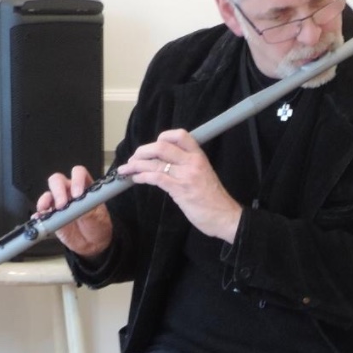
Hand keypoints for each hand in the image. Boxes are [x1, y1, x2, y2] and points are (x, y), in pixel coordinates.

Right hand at [36, 166, 112, 259]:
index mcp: (85, 187)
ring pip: (48, 194)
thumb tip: (77, 206)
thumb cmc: (98, 226)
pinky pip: (42, 212)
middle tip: (62, 204)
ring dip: (45, 200)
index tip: (78, 194)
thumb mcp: (98, 218)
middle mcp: (70, 192)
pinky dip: (39, 214)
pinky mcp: (51, 215)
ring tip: (46, 209)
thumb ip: (88, 210)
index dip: (77, 180)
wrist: (92, 244)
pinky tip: (39, 218)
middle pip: (58, 180)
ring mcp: (59, 203)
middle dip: (58, 190)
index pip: (79, 173)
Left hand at [118, 130, 242, 243]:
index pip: (180, 135)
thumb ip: (188, 167)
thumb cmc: (214, 200)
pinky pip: (156, 178)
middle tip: (134, 159)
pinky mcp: (180, 190)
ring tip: (127, 169)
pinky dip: (142, 176)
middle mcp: (192, 162)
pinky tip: (136, 179)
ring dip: (136, 165)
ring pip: (155, 162)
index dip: (163, 137)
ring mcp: (185, 175)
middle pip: (161, 147)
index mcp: (199, 156)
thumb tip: (167, 165)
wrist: (225, 217)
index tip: (153, 145)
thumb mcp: (204, 175)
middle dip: (142, 151)